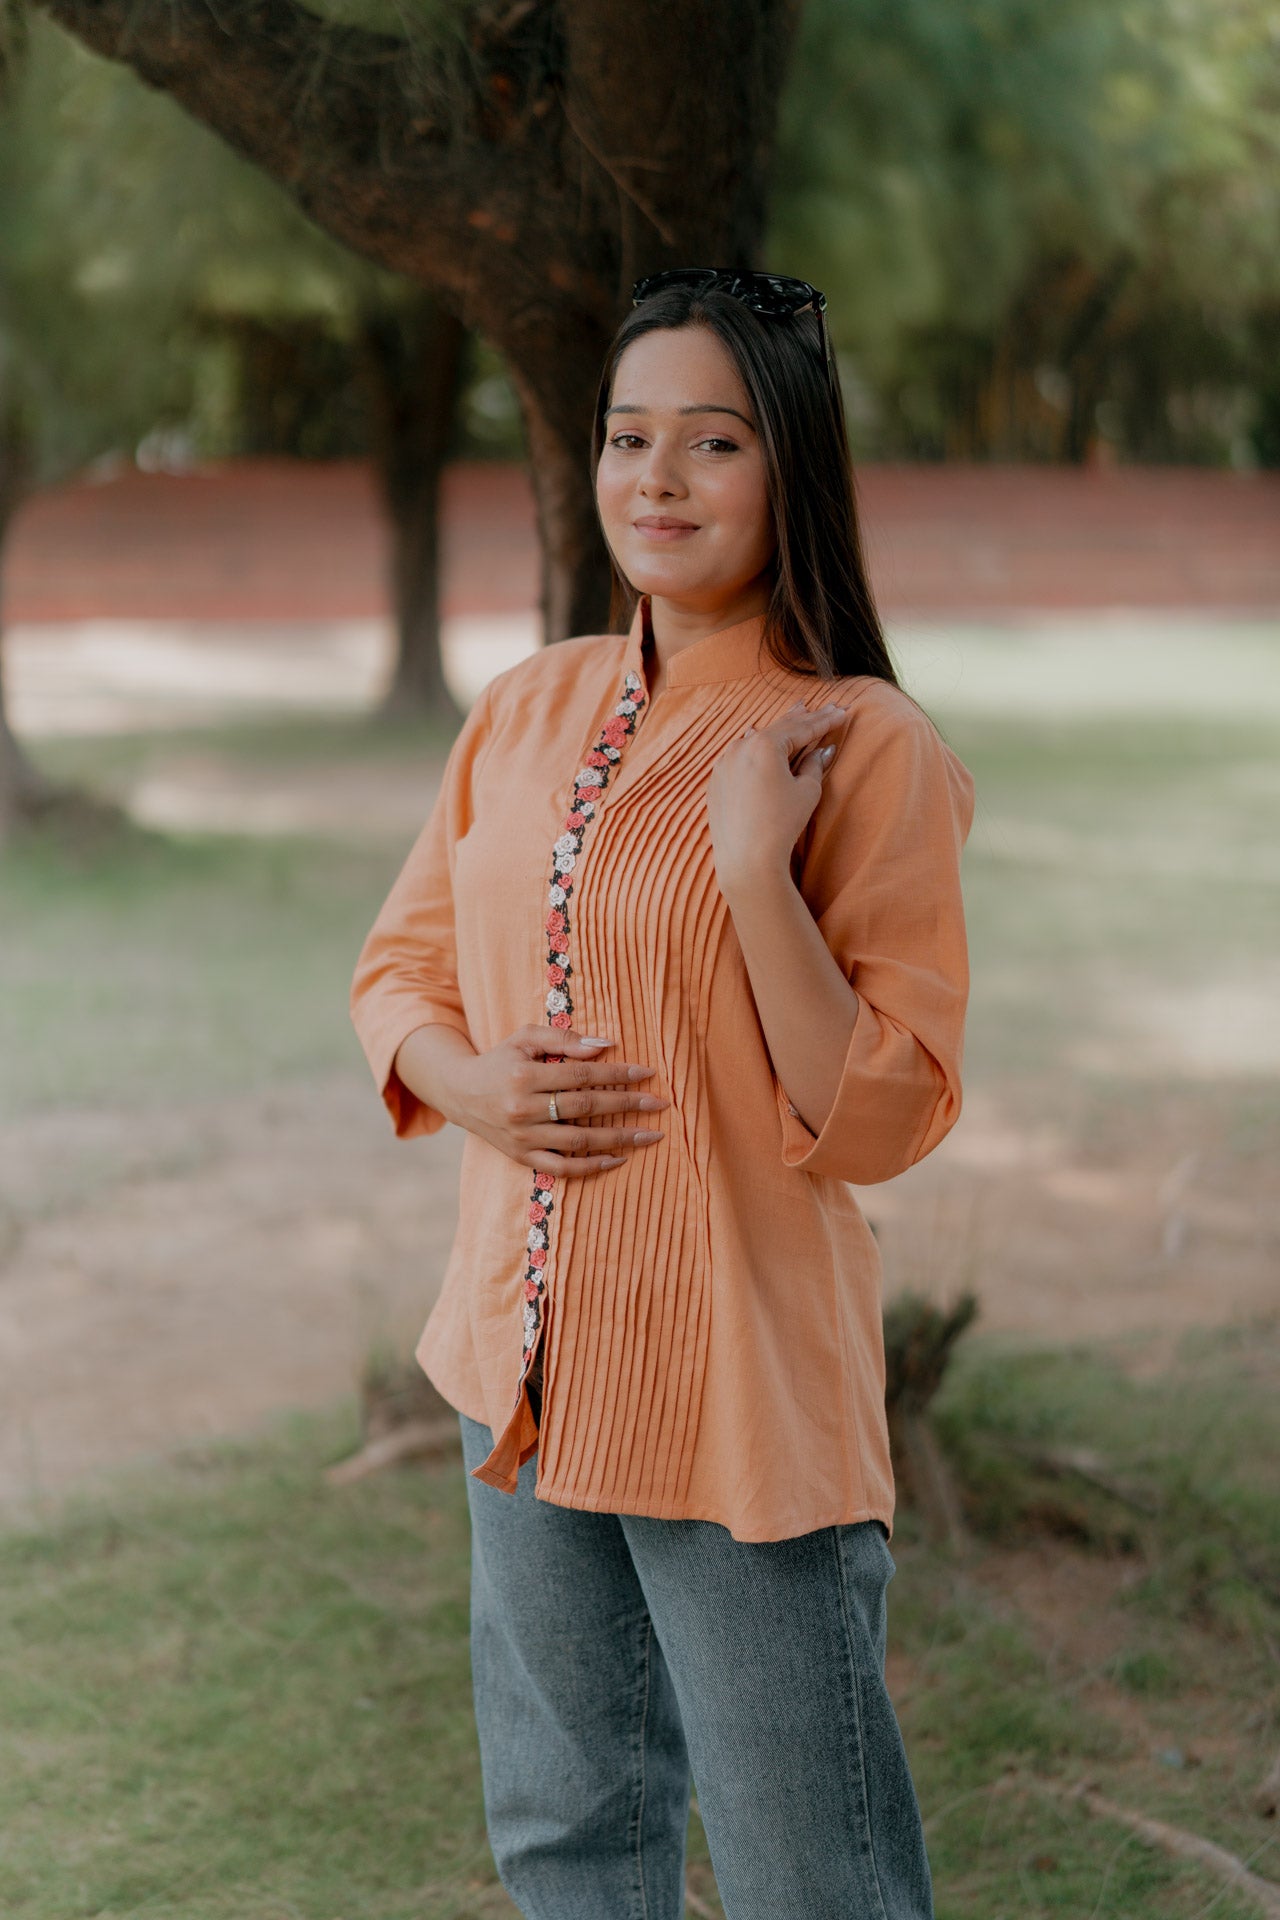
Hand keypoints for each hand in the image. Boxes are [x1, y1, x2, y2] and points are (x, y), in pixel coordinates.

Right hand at [443, 1024, 668, 1175]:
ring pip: (579, 1141)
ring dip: (620, 1138)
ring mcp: (522, 1138)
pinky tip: (619, 1158)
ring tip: (651, 1134)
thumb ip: (563, 1040)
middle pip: (586, 1108)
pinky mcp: (522, 1157)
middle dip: (627, 1104)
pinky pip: (562, 1168)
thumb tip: (604, 1046)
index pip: (581, 1075)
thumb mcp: (525, 1038)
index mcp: (524, 1076)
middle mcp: (523, 1110)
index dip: (617, 1074)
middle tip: (660, 1104)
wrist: (461, 1093)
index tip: (647, 1074)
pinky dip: (592, 1166)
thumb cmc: (500, 1060)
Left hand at [707, 699, 847, 892]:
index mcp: (764, 744)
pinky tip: (757, 735)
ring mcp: (724, 764)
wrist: (746, 859)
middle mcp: (739, 747)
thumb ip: (814, 765)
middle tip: (825, 707)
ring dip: (779, 730)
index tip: (842, 712)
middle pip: (779, 730)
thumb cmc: (781, 824)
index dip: (825, 720)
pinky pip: (740, 756)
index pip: (802, 728)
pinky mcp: (716, 781)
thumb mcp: (806, 791)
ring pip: (756, 739)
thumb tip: (821, 750)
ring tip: (797, 712)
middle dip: (805, 719)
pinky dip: (755, 747)